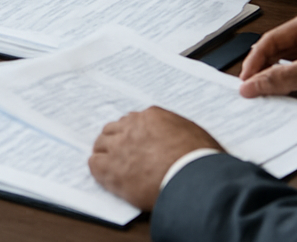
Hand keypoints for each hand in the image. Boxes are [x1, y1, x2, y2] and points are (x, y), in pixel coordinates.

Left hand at [89, 107, 221, 210]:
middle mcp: (132, 127)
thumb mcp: (193, 134)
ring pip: (101, 144)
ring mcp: (120, 147)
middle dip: (116, 140)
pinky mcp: (112, 169)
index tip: (138, 144)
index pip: (133, 121)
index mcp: (151, 116)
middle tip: (121, 154)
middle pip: (114, 129)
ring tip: (110, 164)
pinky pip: (95, 164)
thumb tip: (177, 138)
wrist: (194, 179)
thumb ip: (177, 130)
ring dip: (105, 152)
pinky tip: (104, 174)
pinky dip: (98, 168)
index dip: (134, 134)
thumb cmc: (201, 160)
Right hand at [239, 6, 296, 105]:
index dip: (254, 62)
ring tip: (263, 93)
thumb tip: (259, 82)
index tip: (245, 81)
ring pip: (287, 61)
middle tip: (250, 90)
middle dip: (262, 69)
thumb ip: (291, 78)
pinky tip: (285, 93)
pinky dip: (291, 82)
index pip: (272, 41)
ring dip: (276, 77)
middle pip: (277, 50)